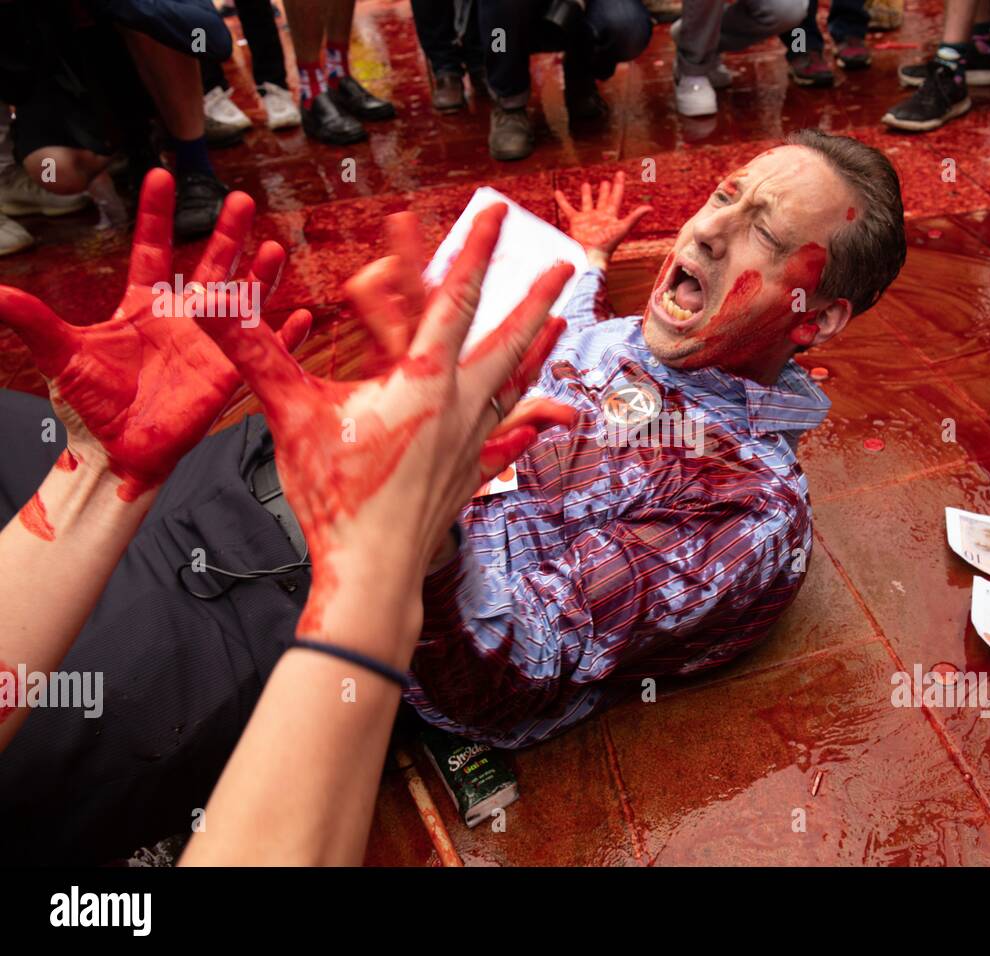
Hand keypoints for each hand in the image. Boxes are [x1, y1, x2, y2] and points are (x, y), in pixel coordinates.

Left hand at [0, 169, 309, 500]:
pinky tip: (304, 317)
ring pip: (243, 299)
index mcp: (143, 304)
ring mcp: (212, 343)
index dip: (155, 213)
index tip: (160, 175)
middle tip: (242, 199)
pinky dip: (287, 335)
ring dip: (260, 276)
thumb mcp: (62, 355)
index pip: (151, 248)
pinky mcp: (232, 374)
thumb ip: (33, 320)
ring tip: (275, 248)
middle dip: (227, 232)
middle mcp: (184, 317)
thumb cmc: (92, 404)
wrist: (121, 451)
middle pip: (210, 264)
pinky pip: (266, 349)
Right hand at [196, 203, 574, 656]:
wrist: (373, 569)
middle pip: (508, 338)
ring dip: (538, 348)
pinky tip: (546, 418)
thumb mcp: (292, 416)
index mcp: (422, 381)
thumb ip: (256, 355)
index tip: (496, 212)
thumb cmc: (336, 495)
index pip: (454, 298)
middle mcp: (460, 404)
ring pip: (514, 382)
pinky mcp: (471, 471)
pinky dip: (528, 417)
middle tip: (565, 264)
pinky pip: (508, 435)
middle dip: (535, 296)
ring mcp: (471, 440)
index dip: (474, 249)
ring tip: (562, 323)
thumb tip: (209, 305)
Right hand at [555, 171, 651, 268]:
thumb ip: (635, 217)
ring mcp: (588, 218)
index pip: (616, 196)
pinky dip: (563, 201)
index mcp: (611, 215)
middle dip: (605, 191)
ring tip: (585, 184)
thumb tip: (649, 208)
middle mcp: (600, 216)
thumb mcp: (622, 228)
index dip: (618, 185)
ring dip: (587, 194)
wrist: (592, 255)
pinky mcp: (576, 222)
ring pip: (587, 202)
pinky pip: (568, 209)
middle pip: (603, 199)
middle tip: (606, 181)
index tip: (620, 173)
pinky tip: (558, 193)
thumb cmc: (608, 244)